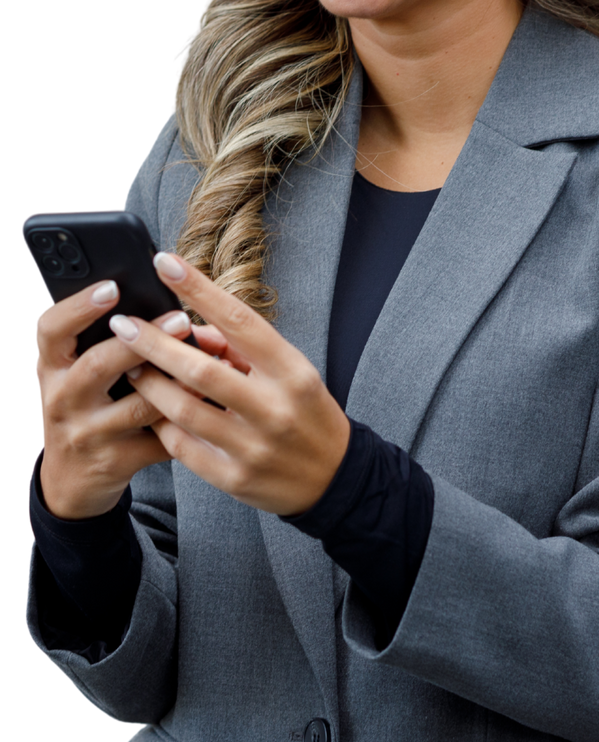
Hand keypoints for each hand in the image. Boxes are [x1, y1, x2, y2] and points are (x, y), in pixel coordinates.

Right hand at [35, 281, 195, 519]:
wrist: (71, 481)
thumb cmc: (85, 409)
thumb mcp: (76, 375)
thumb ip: (103, 343)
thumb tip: (161, 303)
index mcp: (52, 367)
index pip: (51, 329)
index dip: (79, 306)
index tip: (112, 287)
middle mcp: (63, 399)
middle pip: (98, 365)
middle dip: (143, 341)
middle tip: (181, 319)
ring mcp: (87, 434)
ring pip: (137, 407)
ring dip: (178, 384)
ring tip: (212, 365)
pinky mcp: (115, 462)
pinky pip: (159, 440)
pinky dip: (190, 422)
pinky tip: (215, 406)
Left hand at [111, 253, 351, 516]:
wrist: (334, 477)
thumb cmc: (306, 412)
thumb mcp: (290, 372)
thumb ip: (242, 350)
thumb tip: (192, 331)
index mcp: (292, 371)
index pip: (239, 320)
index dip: (199, 290)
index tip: (165, 264)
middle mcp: (274, 408)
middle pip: (200, 368)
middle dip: (153, 343)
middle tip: (121, 324)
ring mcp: (253, 446)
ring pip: (183, 409)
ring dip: (149, 384)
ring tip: (130, 366)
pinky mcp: (233, 478)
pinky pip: (182, 446)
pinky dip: (161, 423)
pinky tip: (149, 409)